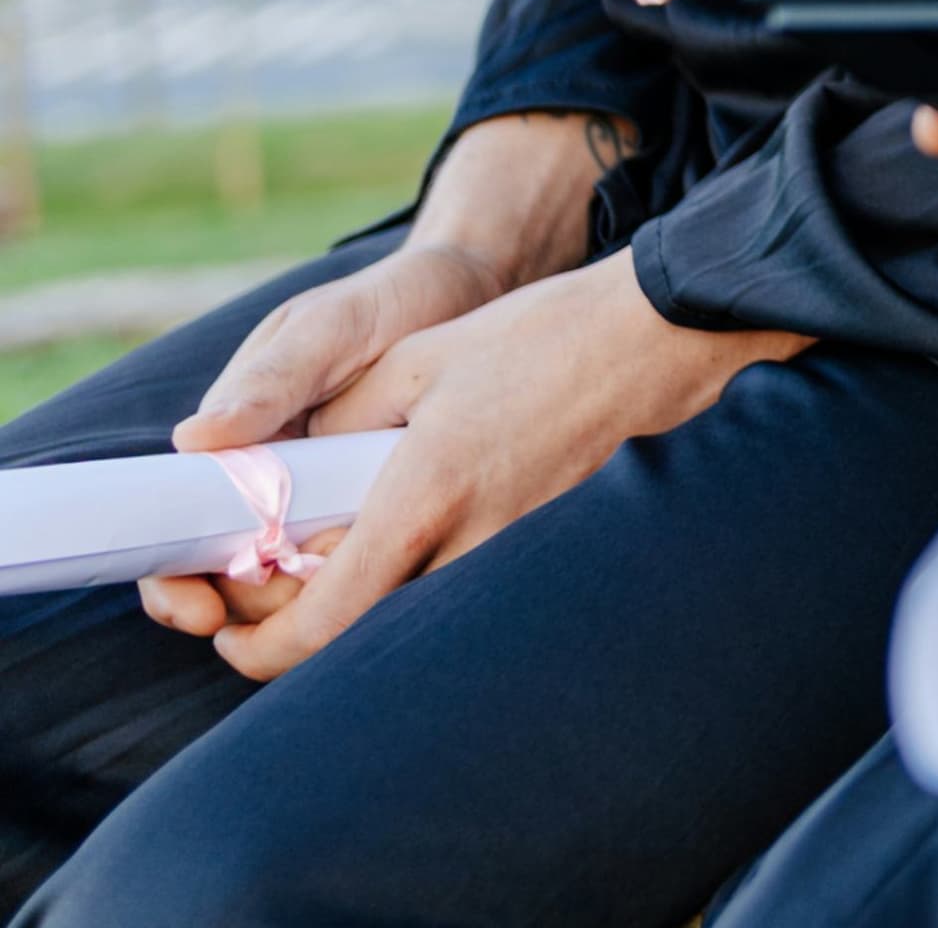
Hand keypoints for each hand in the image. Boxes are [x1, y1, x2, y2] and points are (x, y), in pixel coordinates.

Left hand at [138, 252, 803, 679]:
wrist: (663, 335)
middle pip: (357, 633)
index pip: (322, 621)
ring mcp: (517, 553)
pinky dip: (420, 577)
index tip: (231, 630)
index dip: (259, 646)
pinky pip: (462, 588)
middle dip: (299, 624)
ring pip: (408, 615)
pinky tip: (421, 529)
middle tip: (273, 585)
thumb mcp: (423, 357)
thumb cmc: (546, 335)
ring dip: (361, 600)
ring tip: (344, 546)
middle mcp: (472, 542)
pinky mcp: (548, 546)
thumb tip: (293, 469)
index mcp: (427, 495)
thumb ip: (342, 420)